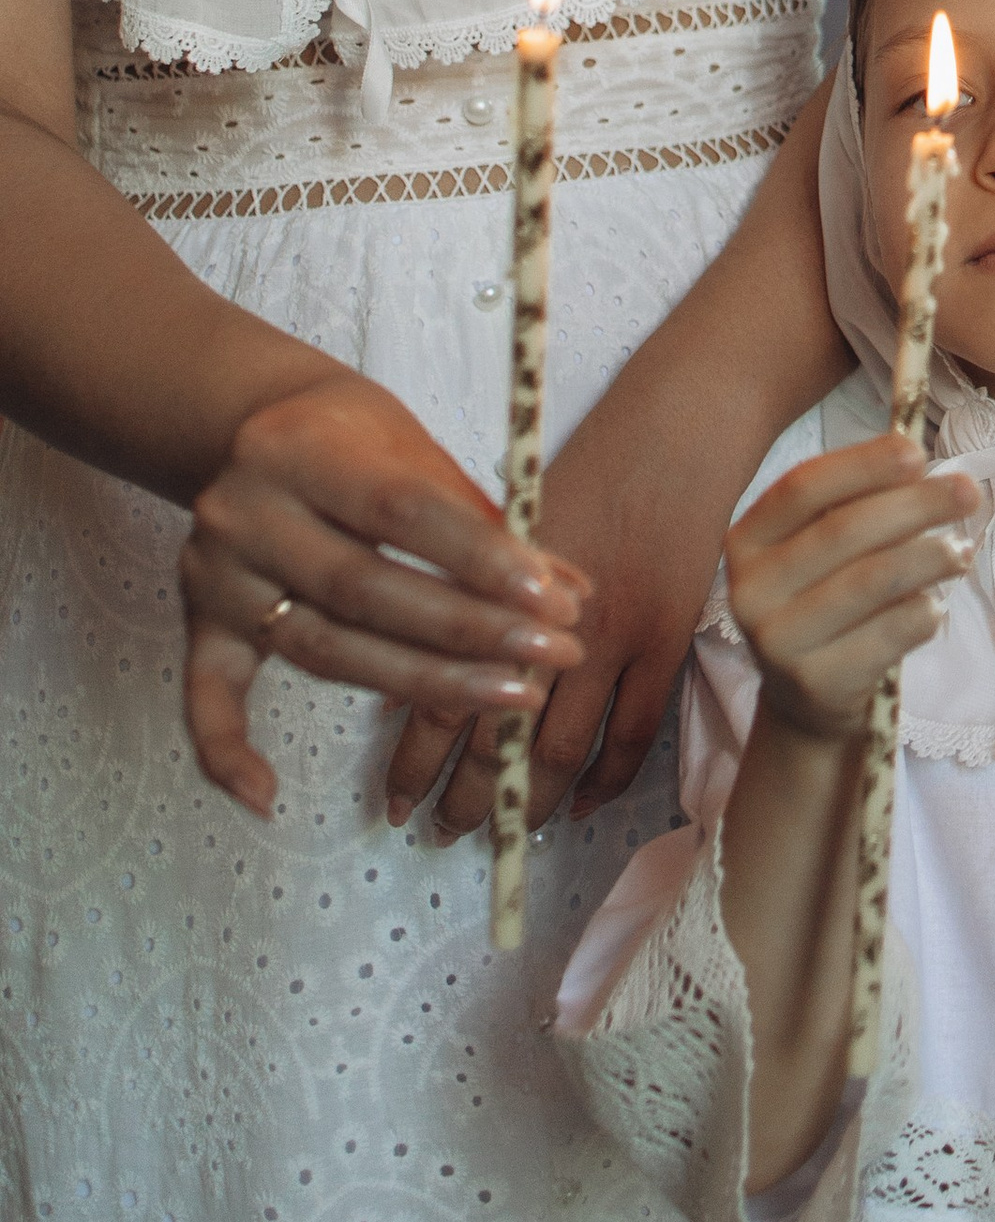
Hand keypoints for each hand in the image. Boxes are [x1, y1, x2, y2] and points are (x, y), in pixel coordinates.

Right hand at [181, 369, 588, 819]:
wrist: (248, 424)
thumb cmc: (349, 434)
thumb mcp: (411, 445)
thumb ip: (481, 517)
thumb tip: (569, 589)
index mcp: (300, 449)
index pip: (404, 511)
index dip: (482, 559)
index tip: (557, 598)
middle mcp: (245, 514)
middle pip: (365, 591)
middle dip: (470, 631)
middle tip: (554, 654)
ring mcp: (216, 575)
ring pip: (321, 648)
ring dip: (420, 686)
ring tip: (510, 698)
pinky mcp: (198, 622)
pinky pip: (204, 699)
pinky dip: (225, 754)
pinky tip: (265, 798)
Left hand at [382, 358, 768, 841]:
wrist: (677, 428)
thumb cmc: (590, 460)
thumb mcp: (511, 518)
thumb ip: (472, 589)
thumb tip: (427, 660)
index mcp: (497, 589)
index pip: (441, 692)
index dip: (416, 758)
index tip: (396, 799)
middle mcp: (548, 621)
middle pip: (497, 737)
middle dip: (467, 796)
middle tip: (443, 831)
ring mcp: (613, 636)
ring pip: (561, 748)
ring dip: (529, 800)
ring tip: (507, 830)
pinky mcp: (667, 638)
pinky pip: (635, 732)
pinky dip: (607, 777)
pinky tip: (582, 803)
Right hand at [728, 436, 980, 738]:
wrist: (809, 699)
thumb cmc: (827, 601)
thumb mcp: (824, 550)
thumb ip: (858, 505)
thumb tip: (919, 460)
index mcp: (748, 539)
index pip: (802, 487)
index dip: (863, 465)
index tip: (917, 452)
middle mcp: (751, 590)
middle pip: (842, 531)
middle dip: (915, 505)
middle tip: (967, 492)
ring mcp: (778, 641)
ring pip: (871, 581)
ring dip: (929, 557)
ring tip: (961, 552)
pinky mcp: (816, 683)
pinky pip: (889, 634)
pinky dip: (923, 613)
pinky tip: (934, 608)